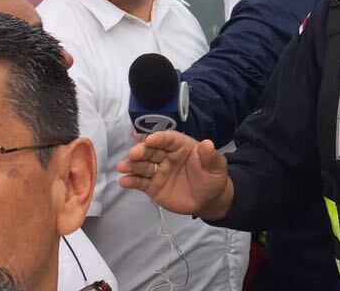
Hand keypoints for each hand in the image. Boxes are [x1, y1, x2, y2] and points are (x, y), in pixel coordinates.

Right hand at [116, 130, 232, 218]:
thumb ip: (211, 157)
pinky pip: (140, 182)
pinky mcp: (152, 186)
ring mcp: (158, 170)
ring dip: (132, 165)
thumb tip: (207, 144)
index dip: (160, 138)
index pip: (169, 139)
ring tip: (122, 166)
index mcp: (181, 146)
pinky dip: (131, 181)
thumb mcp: (217, 167)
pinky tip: (123, 181)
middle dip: (141, 151)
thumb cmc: (212, 178)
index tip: (150, 139)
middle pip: (152, 150)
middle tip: (133, 153)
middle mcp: (167, 156)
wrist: (208, 200)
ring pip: (143, 165)